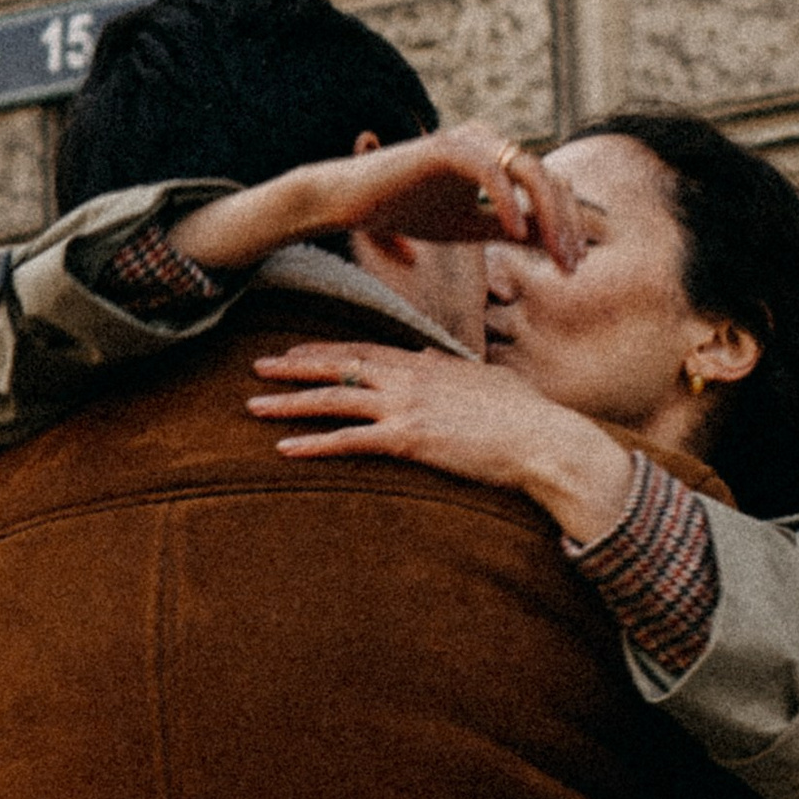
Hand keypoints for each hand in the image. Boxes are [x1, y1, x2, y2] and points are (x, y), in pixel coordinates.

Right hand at [172, 126, 582, 278]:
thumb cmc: (408, 210)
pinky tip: (515, 234)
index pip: (548, 185)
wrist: (351, 202)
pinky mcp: (445, 148)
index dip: (567, 223)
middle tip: (571, 265)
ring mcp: (467, 140)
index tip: (572, 265)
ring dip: (547, 214)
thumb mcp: (470, 227)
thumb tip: (553, 241)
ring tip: (553, 254)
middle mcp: (487, 141)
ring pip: (527, 171)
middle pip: (547, 177)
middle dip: (565, 223)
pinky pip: (489, 172)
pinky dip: (506, 202)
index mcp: (496, 156)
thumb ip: (509, 228)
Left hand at [247, 341, 633, 544]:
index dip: (326, 350)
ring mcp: (407, 406)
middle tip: (258, 367)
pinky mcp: (409, 440)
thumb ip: (449, 368)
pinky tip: (284, 448)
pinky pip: (349, 441)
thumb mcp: (485, 380)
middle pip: (340, 366)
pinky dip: (313, 443)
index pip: (365, 350)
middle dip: (294, 367)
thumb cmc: (526, 416)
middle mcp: (411, 377)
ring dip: (290, 402)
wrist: (545, 440)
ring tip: (253, 405)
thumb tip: (428, 357)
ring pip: (335, 398)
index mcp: (427, 363)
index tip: (296, 352)